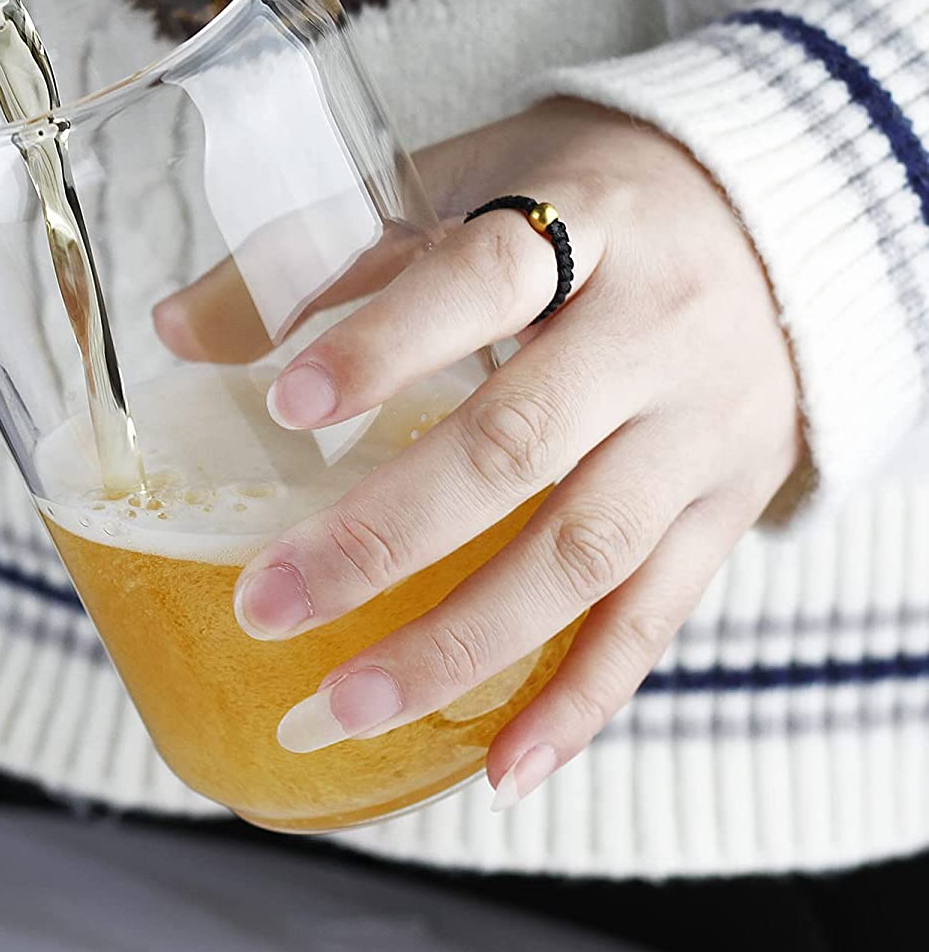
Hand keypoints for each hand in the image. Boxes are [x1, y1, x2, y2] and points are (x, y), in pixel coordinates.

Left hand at [160, 98, 803, 805]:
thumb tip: (177, 330)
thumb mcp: (466, 182)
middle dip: (387, 534)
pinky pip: (657, 620)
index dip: (386, 344)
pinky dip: (579, 702)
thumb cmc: (584, 197)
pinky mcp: (728, 509)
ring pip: (586, 554)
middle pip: (522, 443)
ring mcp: (702, 431)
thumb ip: (327, 251)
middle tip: (269, 603)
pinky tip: (499, 769)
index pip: (486, 279)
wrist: (775, 226)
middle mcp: (657, 330)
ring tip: (343, 704)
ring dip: (461, 644)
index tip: (285, 406)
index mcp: (589, 220)